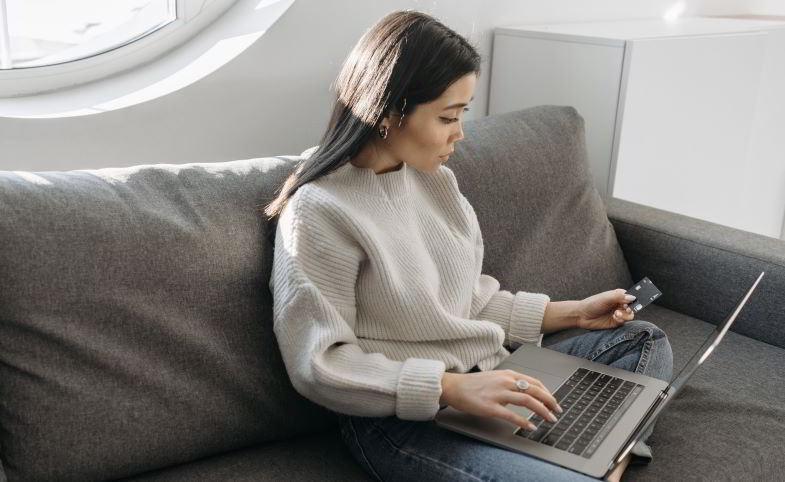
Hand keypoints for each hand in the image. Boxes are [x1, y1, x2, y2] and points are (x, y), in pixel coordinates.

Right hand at [440, 370, 562, 429]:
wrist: (453, 386)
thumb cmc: (473, 384)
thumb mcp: (495, 378)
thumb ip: (510, 384)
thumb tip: (523, 393)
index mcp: (508, 374)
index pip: (534, 382)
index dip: (547, 392)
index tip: (554, 401)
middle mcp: (505, 381)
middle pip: (535, 390)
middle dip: (550, 402)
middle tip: (558, 411)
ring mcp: (498, 394)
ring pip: (527, 401)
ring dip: (542, 411)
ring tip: (550, 419)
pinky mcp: (490, 407)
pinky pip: (511, 415)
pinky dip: (524, 422)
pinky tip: (531, 427)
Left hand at [576, 289, 636, 330]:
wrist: (582, 316)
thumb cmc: (592, 304)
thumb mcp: (606, 298)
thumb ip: (619, 296)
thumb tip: (633, 297)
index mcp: (618, 296)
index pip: (631, 296)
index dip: (634, 299)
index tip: (632, 301)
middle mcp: (619, 304)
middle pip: (633, 307)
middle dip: (631, 308)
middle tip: (625, 308)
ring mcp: (618, 314)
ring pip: (630, 315)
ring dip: (625, 315)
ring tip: (616, 313)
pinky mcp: (615, 322)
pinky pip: (624, 322)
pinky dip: (621, 320)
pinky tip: (614, 317)